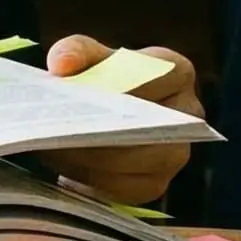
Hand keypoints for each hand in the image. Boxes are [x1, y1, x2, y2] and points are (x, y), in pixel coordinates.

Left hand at [33, 34, 200, 206]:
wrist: (102, 115)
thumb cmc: (99, 79)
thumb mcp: (88, 56)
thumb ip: (75, 51)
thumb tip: (61, 65)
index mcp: (176, 72)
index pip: (158, 75)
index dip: (121, 82)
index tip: (85, 88)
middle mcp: (187, 116)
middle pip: (146, 128)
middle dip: (99, 130)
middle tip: (57, 130)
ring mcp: (176, 154)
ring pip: (134, 163)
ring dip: (89, 158)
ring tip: (52, 148)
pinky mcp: (155, 185)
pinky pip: (123, 190)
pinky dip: (90, 180)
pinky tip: (62, 168)